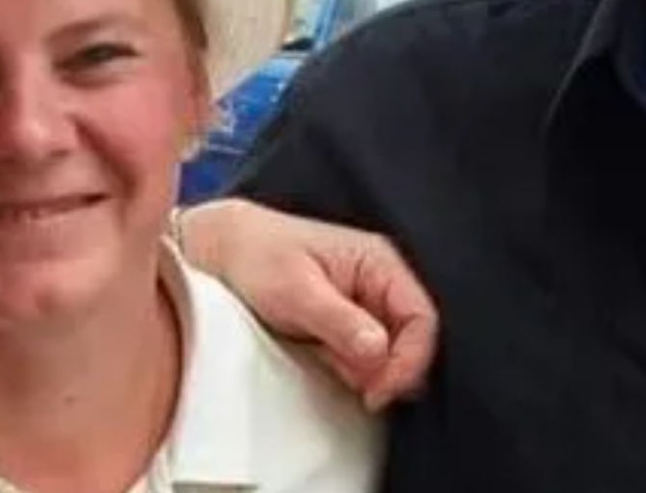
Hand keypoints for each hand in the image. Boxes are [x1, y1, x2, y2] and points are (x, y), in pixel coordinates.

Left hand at [179, 198, 436, 409]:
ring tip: (324, 361)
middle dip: (388, 372)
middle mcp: (380, 283)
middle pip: (410, 341)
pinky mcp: (349, 327)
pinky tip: (321, 361)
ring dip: (366, 373)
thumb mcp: (295, 291)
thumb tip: (379, 351)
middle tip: (356, 391)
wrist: (223, 252)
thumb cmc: (258, 257)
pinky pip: (365, 361)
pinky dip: (350, 372)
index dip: (410, 360)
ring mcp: (366, 307)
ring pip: (388, 356)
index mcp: (379, 262)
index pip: (421, 318)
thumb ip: (339, 320)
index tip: (380, 392)